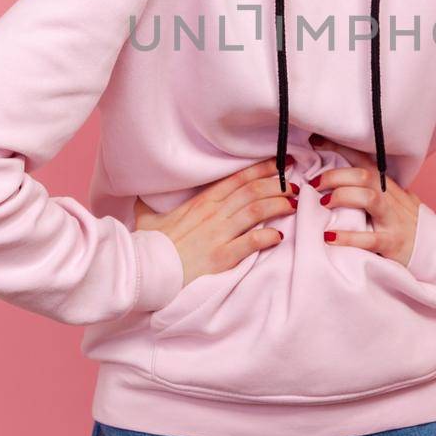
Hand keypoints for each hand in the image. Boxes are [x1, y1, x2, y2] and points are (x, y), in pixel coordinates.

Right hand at [134, 159, 297, 288]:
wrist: (145, 271)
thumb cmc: (149, 246)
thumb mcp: (147, 219)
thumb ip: (149, 206)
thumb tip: (140, 197)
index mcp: (200, 202)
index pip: (237, 179)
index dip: (262, 169)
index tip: (280, 164)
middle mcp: (212, 214)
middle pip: (252, 191)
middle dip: (277, 184)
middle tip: (295, 183)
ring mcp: (218, 234)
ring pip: (256, 211)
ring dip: (278, 205)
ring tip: (294, 204)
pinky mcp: (221, 256)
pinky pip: (251, 241)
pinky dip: (268, 236)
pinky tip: (279, 236)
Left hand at [308, 133, 422, 267]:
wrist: (435, 247)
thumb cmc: (407, 222)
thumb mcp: (393, 198)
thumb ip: (372, 186)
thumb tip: (336, 175)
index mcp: (386, 185)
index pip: (362, 159)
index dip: (339, 148)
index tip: (315, 141)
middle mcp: (390, 198)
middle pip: (363, 175)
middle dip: (335, 175)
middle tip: (314, 183)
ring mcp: (392, 219)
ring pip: (369, 198)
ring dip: (342, 196)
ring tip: (323, 203)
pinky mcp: (392, 242)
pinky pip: (369, 238)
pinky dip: (348, 237)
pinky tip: (329, 236)